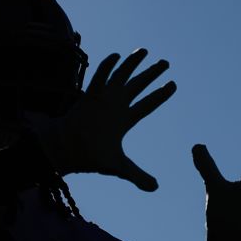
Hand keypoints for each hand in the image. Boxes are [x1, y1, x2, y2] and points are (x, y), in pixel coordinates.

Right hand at [38, 48, 175, 190]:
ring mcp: (104, 99)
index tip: (173, 84)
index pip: (147, 104)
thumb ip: (138, 176)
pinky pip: (99, 78)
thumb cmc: (90, 157)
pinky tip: (116, 56)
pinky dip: (107, 67)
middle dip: (152, 74)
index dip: (160, 94)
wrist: (66, 152)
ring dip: (133, 64)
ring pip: (121, 76)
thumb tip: (156, 188)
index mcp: (125, 119)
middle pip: (138, 86)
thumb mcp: (120, 167)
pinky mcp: (89, 96)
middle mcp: (116, 106)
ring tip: (146, 51)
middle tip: (166, 63)